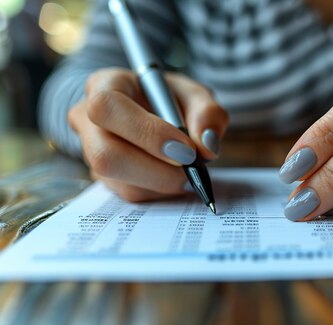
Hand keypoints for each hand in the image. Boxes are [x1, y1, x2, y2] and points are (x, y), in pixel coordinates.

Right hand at [69, 68, 227, 200]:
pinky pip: (131, 194)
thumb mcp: (194, 94)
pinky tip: (175, 176)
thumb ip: (207, 113)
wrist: (155, 112)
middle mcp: (88, 120)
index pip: (108, 108)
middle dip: (156, 170)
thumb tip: (207, 147)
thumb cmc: (170, 99)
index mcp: (104, 85)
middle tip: (191, 169)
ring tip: (188, 171)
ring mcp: (91, 153)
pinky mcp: (104, 179)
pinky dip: (161, 191)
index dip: (147, 133)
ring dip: (163, 183)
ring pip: (120, 182)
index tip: (187, 149)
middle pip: (105, 155)